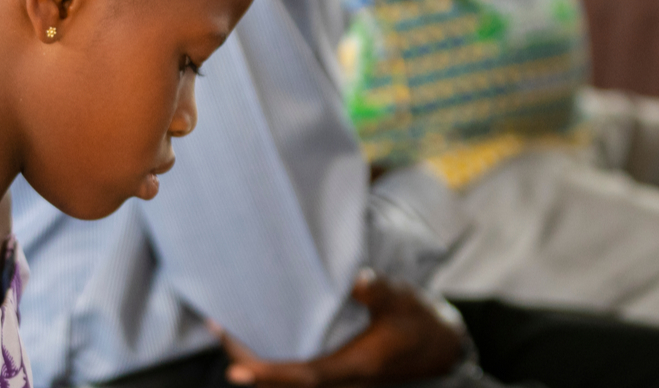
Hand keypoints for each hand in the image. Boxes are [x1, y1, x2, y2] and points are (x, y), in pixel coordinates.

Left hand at [212, 272, 465, 387]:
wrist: (440, 347)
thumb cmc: (420, 322)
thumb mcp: (404, 301)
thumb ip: (379, 292)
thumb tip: (356, 280)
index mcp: (357, 366)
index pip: (305, 377)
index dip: (269, 374)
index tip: (237, 368)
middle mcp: (344, 380)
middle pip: (287, 383)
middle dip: (250, 363)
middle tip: (219, 328)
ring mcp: (340, 380)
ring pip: (290, 382)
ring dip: (258, 362)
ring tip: (227, 330)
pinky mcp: (337, 374)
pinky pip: (298, 374)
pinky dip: (273, 361)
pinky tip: (258, 337)